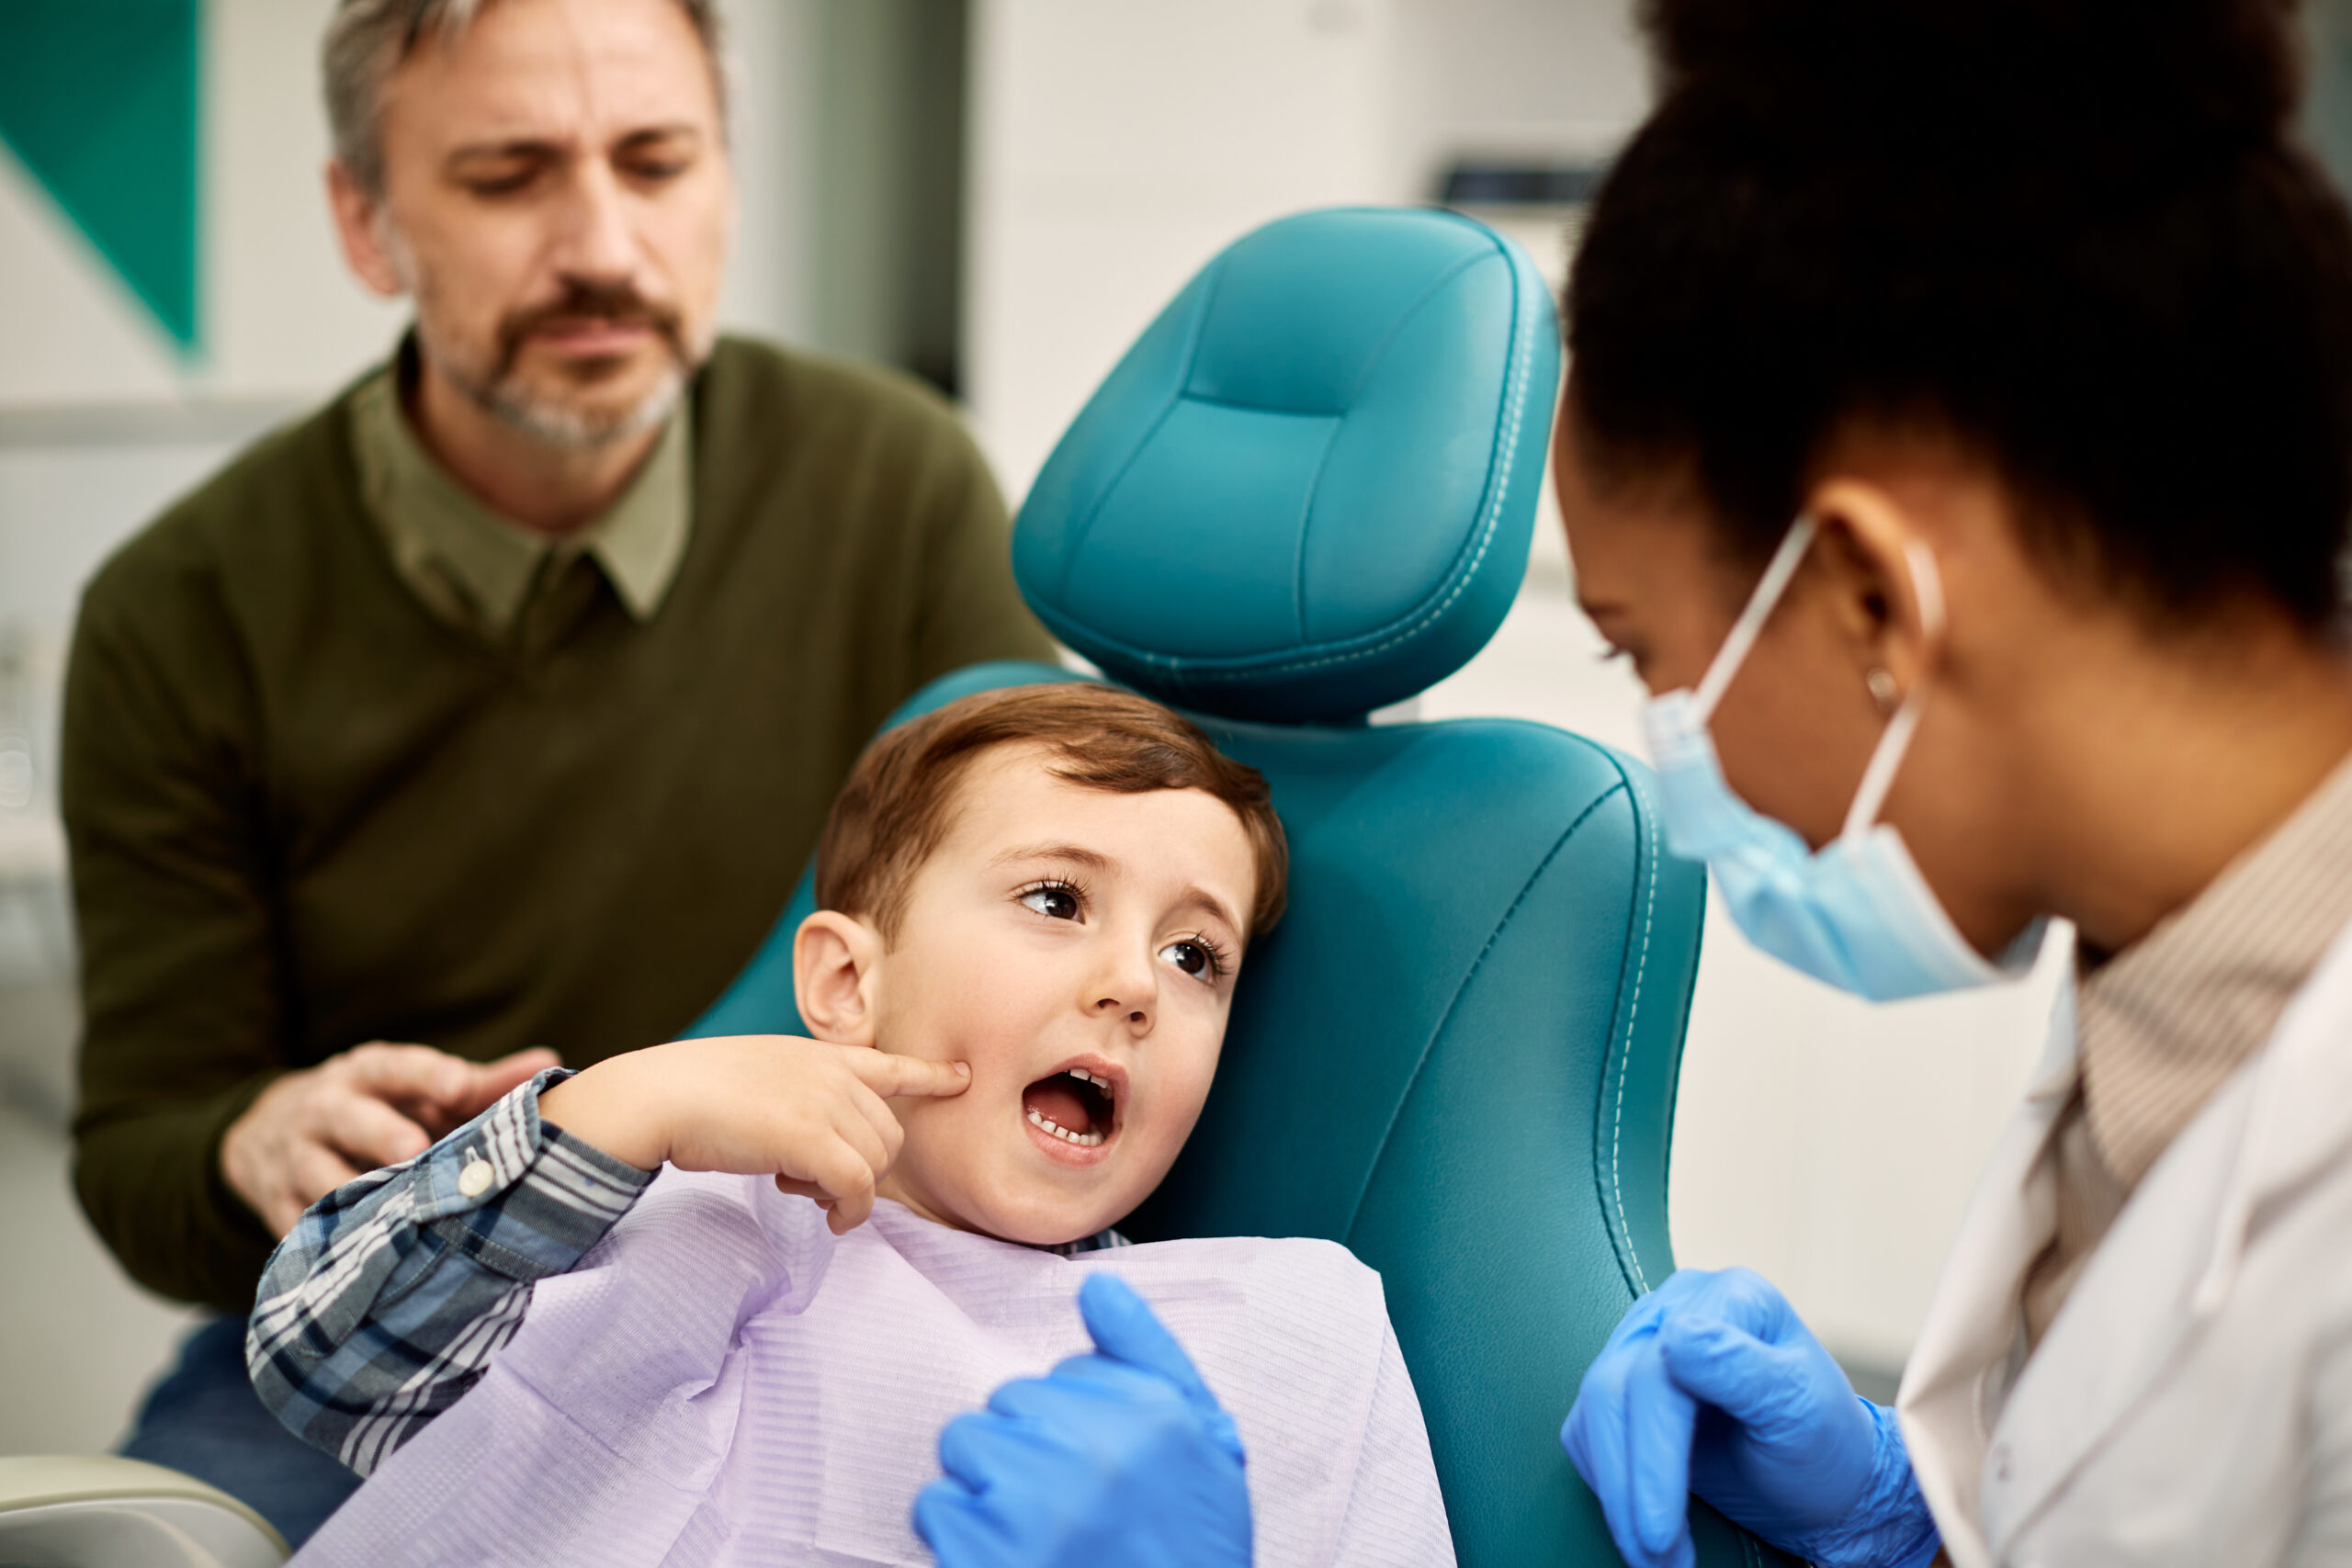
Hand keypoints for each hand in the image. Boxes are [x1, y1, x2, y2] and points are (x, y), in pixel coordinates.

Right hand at [222, 1042, 560, 1236]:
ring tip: (394, 1216)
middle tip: (415, 1151)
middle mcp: (324, 1109)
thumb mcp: (417, 1087)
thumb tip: (550, 1063)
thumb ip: (479, 1082)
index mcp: (366, 1073)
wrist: (273, 1131)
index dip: (426, 1075)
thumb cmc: (378, 1107)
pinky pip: (301, 1227)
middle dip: (381, 1133)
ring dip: (352, 1194)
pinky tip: (361, 1262)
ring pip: (319, 1176)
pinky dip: (328, 1244)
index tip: (459, 1085)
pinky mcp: (275, 1204)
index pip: (395, 1067)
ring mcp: (294, 1158)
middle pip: (349, 1118)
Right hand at [534, 1035, 969, 1233]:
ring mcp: (824, 1103)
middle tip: (812, 1181)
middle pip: (889, 1136)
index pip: (888, 1062)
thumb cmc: (691, 1094)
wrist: (658, 1095)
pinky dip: (849, 1212)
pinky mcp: (811, 1138)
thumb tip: (810, 1149)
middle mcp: (831, 1074)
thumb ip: (795, 1097)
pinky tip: (829, 1219)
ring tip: (800, 1188)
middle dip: (863, 1168)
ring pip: (877, 1164)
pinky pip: (858, 1188)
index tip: (961, 1077)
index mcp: (817, 1056)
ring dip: (848, 1191)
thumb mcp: (757, 1077)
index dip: (929, 1074)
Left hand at [914, 1273, 1251, 1567]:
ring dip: (988, 1487)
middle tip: (1069, 1510)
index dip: (1074, 1423)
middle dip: (1028, 1450)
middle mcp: (1095, 1449)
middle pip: (1009, 1405)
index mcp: (1153, 1415)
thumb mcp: (1202, 1446)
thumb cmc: (1185, 1548)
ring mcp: (1036, 1503)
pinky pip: (936, 1503)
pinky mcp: (986, 1552)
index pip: (1064, 1375)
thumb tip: (1099, 1286)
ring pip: (966, 1444)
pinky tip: (1008, 1559)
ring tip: (1035, 1535)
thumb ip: (1150, 1359)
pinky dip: (959, 1534)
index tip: (1098, 1471)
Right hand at [1560, 1267, 1939, 1567]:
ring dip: (1615, 1493)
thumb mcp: (1801, 1410)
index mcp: (1731, 1298)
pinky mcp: (1624, 1383)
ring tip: (1653, 1556)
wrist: (1821, 1481)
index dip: (1655, 1449)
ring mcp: (1644, 1342)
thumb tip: (1676, 1334)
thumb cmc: (1823, 1446)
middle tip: (1657, 1555)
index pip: (1665, 1368)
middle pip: (1618, 1389)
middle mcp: (1678, 1307)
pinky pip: (1587, 1430)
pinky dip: (1608, 1483)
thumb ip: (1741, 1368)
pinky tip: (1641, 1520)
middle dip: (1632, 1485)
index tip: (1660, 1525)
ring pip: (1594, 1412)